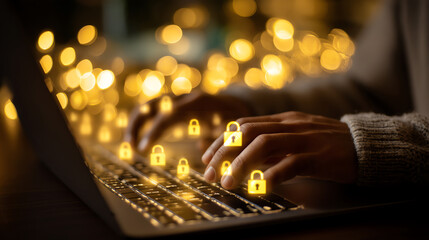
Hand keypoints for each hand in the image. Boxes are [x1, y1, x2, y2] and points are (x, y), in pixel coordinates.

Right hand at [125, 91, 251, 153]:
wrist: (235, 104)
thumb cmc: (233, 122)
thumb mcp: (230, 130)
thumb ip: (217, 138)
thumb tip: (201, 148)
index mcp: (198, 103)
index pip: (168, 114)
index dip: (154, 131)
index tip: (143, 149)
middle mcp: (184, 98)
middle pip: (152, 105)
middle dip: (137, 124)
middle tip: (130, 147)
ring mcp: (177, 99)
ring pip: (148, 106)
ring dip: (135, 124)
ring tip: (129, 145)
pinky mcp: (172, 105)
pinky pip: (151, 111)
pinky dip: (141, 124)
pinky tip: (137, 141)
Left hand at [202, 111, 357, 190]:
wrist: (365, 145)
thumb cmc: (328, 145)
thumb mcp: (297, 139)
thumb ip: (273, 147)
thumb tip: (245, 161)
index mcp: (283, 119)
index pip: (243, 124)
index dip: (221, 140)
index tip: (208, 158)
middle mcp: (289, 124)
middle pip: (247, 132)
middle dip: (223, 152)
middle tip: (210, 173)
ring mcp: (304, 138)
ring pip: (263, 144)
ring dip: (240, 163)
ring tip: (227, 182)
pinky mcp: (318, 155)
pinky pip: (290, 164)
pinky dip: (272, 175)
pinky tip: (260, 187)